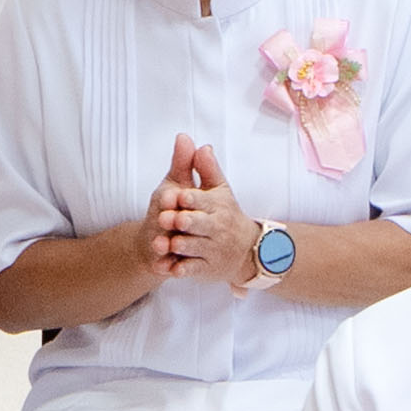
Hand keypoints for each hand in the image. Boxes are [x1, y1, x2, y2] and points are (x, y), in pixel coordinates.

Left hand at [143, 134, 247, 283]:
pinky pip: (192, 270)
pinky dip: (180, 270)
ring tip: (166, 243)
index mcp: (218, 205)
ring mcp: (212, 249)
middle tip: (170, 219)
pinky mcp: (206, 268)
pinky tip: (169, 268)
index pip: (203, 200)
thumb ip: (202, 167)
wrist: (244, 250)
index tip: (178, 196)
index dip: (190, 198)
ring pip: (194, 247)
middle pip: (200, 224)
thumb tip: (192, 140)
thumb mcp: (216, 189)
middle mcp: (217, 227)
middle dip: (185, 221)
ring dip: (179, 246)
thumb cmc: (222, 214)